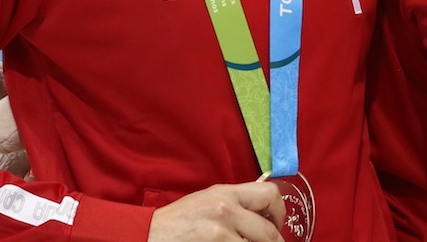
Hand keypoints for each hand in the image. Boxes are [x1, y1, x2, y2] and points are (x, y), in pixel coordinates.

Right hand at [147, 181, 285, 240]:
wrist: (146, 235)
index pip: (270, 193)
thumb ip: (234, 204)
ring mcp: (220, 233)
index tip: (277, 225)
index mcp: (225, 193)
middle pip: (270, 232)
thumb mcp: (206, 201)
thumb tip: (263, 215)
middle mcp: (226, 210)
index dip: (280, 212)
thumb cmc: (176, 222)